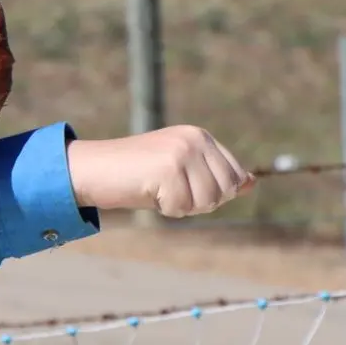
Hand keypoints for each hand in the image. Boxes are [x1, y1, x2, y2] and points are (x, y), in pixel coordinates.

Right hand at [66, 126, 254, 217]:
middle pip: (225, 190)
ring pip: (208, 201)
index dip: (212, 192)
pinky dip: (166, 209)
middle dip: (200, 201)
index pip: (234, 176)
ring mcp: (182, 151)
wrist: (93, 168)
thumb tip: (252, 183)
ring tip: (158, 190)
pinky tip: (147, 192)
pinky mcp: (169, 168)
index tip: (182, 185)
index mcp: (200, 136)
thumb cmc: (136, 174)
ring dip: (183, 206)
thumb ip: (215, 176)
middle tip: (169, 190)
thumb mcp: (182, 172)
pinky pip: (183, 207)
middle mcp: (195, 139)